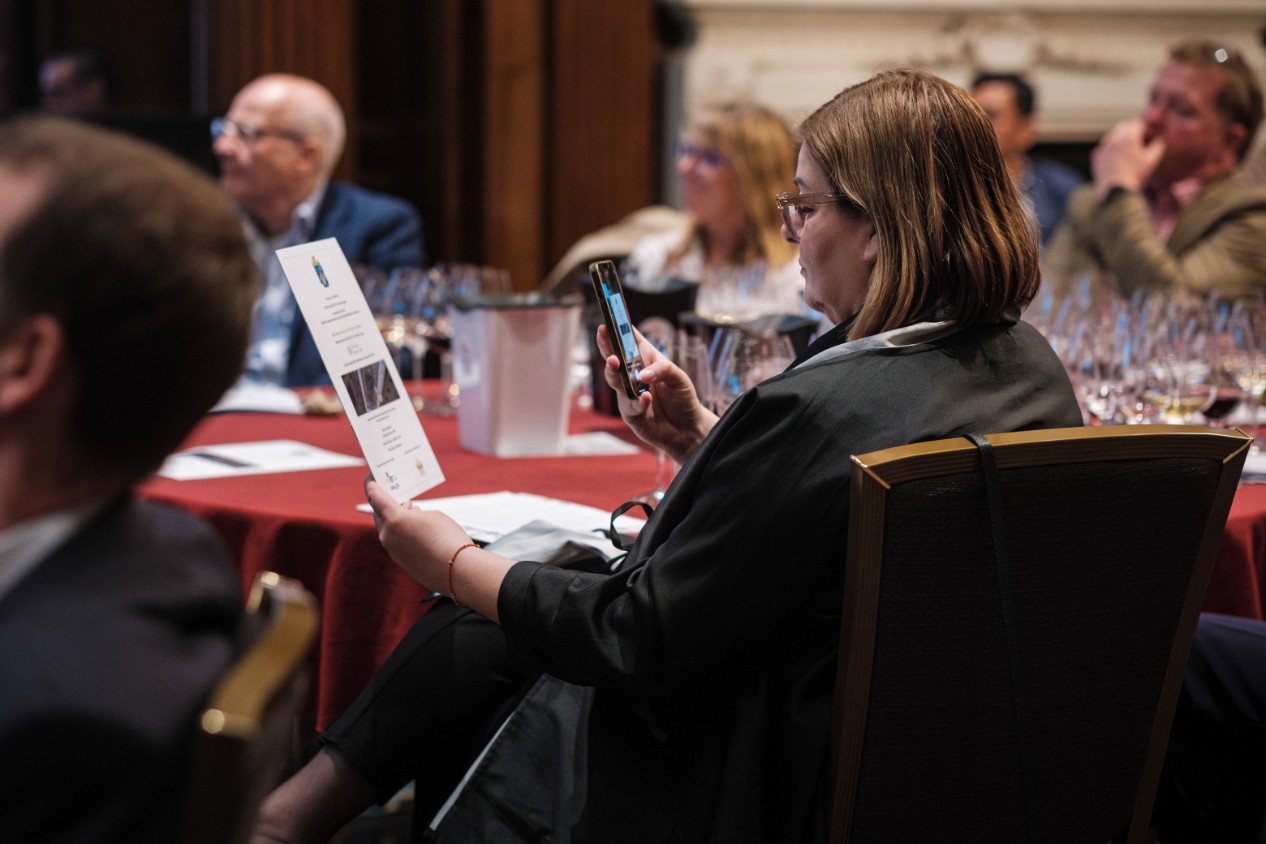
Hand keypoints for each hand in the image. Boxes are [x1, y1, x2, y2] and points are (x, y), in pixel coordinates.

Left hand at [364, 475, 471, 590]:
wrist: (458, 570)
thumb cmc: (448, 538)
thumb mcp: (433, 515)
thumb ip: (415, 513)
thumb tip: (409, 517)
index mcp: (394, 519)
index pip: (374, 496)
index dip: (371, 483)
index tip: (372, 474)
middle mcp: (388, 536)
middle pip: (379, 513)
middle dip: (387, 502)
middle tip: (395, 492)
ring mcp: (393, 551)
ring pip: (388, 529)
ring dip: (396, 518)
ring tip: (411, 508)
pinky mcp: (401, 562)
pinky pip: (397, 542)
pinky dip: (403, 532)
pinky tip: (417, 529)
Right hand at [596, 324, 716, 464]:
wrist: (687, 429)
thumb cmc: (682, 398)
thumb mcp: (679, 378)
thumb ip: (663, 369)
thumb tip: (643, 375)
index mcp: (645, 360)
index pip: (629, 340)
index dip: (618, 328)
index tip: (609, 318)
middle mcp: (633, 375)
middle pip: (614, 356)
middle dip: (606, 344)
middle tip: (602, 333)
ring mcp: (628, 394)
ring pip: (614, 380)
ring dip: (613, 370)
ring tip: (615, 361)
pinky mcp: (630, 413)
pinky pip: (630, 405)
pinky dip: (638, 401)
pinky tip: (647, 398)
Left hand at [1091, 118, 1164, 197]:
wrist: (1116, 191)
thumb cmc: (1136, 175)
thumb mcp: (1152, 160)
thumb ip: (1158, 145)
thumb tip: (1158, 139)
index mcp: (1128, 137)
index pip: (1138, 124)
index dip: (1145, 129)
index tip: (1150, 137)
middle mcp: (1113, 139)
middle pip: (1124, 126)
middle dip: (1133, 130)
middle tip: (1139, 140)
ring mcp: (1103, 147)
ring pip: (1112, 134)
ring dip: (1121, 137)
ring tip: (1129, 148)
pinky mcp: (1096, 156)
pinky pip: (1104, 146)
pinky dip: (1111, 147)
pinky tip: (1118, 156)